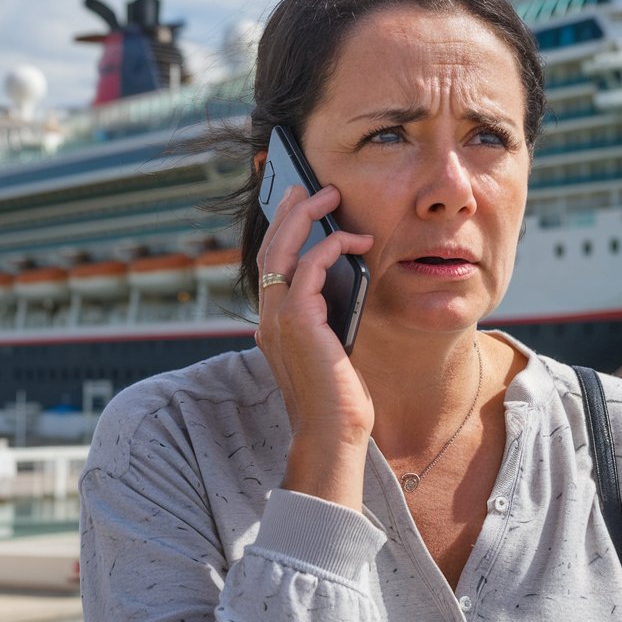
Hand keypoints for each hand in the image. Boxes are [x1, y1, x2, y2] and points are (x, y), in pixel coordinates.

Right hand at [256, 185, 375, 508]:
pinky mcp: (298, 323)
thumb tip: (329, 297)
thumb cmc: (336, 399)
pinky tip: (353, 240)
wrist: (332, 435)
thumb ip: (321, 324)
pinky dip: (330, 248)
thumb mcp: (327, 351)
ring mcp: (278, 320)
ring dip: (306, 218)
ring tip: (329, 196)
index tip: (293, 202)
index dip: (278, 230)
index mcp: (273, 322)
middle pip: (269, 248)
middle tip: (307, 185)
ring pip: (282, 250)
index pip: (268, 264)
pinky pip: (308, 270)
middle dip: (288, 211)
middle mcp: (268, 317)